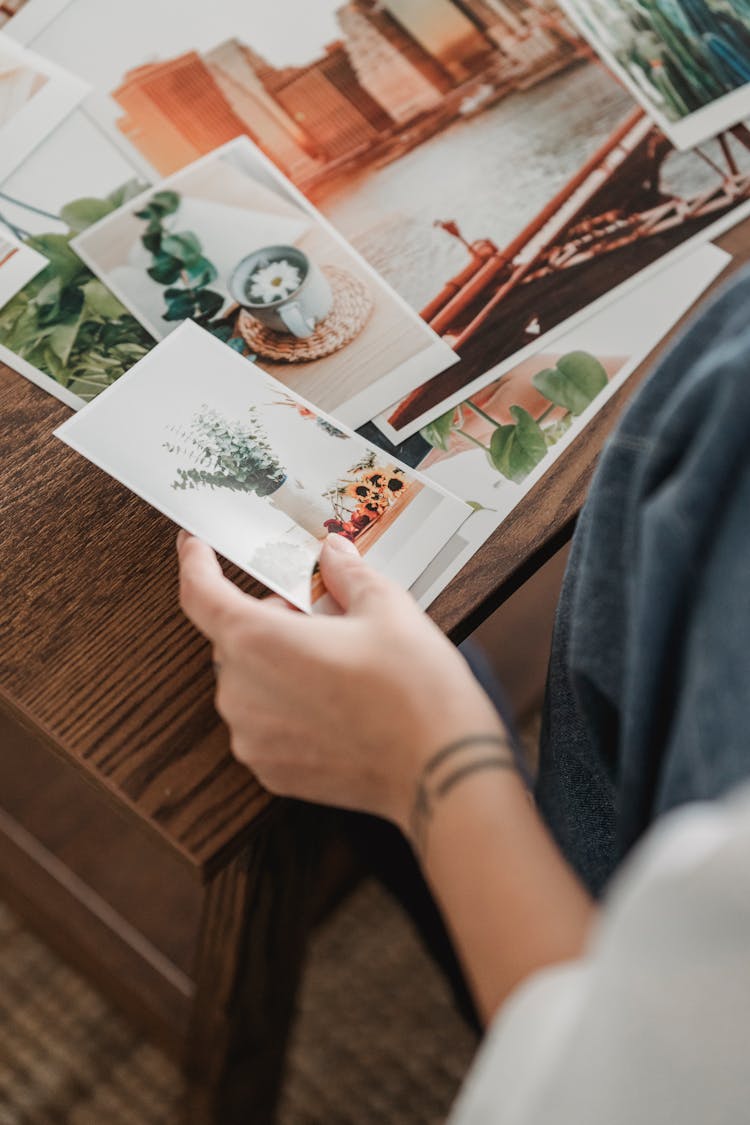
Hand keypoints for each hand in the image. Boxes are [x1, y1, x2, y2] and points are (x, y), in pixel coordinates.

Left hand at [177, 532, 503, 832]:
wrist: (443, 770)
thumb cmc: (414, 690)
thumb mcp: (387, 608)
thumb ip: (348, 575)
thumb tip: (333, 554)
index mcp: (257, 642)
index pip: (201, 593)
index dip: (195, 563)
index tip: (195, 546)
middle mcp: (240, 693)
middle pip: (234, 638)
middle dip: (271, 619)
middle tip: (324, 614)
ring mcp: (252, 739)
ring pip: (250, 682)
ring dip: (279, 665)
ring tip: (338, 664)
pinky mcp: (271, 772)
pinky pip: (265, 723)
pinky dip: (289, 707)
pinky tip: (337, 704)